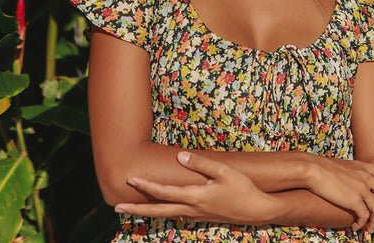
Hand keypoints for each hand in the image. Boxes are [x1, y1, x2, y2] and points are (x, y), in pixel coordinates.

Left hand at [114, 152, 277, 225]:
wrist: (257, 210)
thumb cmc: (243, 188)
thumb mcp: (224, 171)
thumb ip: (201, 164)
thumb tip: (180, 156)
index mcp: (195, 197)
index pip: (164, 192)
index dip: (145, 185)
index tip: (130, 178)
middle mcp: (191, 209)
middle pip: (158, 210)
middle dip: (136, 208)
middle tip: (116, 206)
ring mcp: (196, 215)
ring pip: (166, 214)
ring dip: (147, 212)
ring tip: (131, 209)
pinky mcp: (201, 217)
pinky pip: (177, 215)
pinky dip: (163, 212)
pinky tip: (160, 209)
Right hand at [304, 156, 373, 233]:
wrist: (313, 169)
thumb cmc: (318, 167)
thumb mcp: (338, 165)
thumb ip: (346, 173)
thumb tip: (343, 180)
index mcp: (361, 167)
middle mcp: (365, 177)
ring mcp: (361, 189)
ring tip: (370, 230)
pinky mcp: (355, 200)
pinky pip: (364, 216)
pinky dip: (361, 224)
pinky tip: (356, 228)